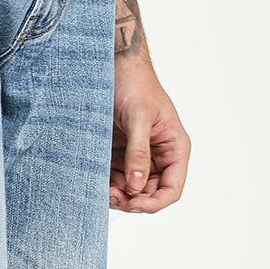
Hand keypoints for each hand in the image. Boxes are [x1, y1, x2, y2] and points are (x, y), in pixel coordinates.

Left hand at [109, 58, 189, 211]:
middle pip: (150, 194)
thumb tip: (136, 186)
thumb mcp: (138, 118)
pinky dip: (106, 185)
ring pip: (130, 191)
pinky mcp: (119, 155)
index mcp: (174, 147)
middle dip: (131, 201)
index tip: (133, 203)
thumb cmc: (134, 83)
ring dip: (116, 196)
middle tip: (110, 196)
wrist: (112, 65)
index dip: (154, 202)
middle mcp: (159, 156)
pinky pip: (114, 179)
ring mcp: (138, 157)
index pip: (172, 188)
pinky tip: (95, 182)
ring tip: (100, 190)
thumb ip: (138, 153)